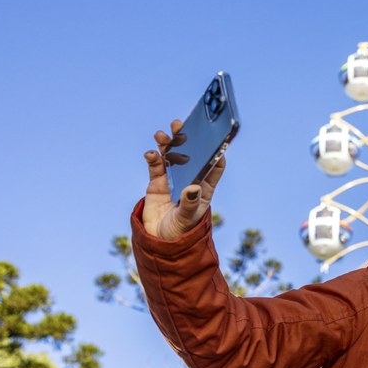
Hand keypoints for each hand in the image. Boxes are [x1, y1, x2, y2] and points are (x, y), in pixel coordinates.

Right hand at [141, 118, 225, 239]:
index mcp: (204, 188)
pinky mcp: (156, 183)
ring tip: (162, 135)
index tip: (214, 139)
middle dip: (186, 138)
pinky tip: (150, 153)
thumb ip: (190, 204)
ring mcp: (173, 179)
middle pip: (190, 154)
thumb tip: (193, 188)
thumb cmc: (180, 232)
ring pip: (171, 156)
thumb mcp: (187, 219)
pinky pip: (155, 166)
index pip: (214, 166)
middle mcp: (190, 179)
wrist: (159, 242)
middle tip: (179, 125)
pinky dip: (153, 158)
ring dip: (167, 143)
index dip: (216, 152)